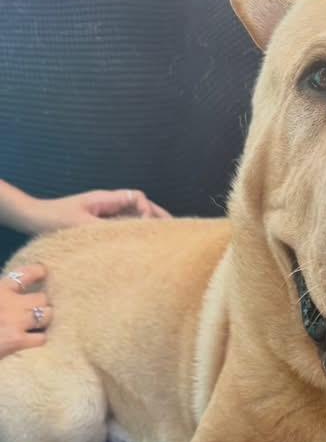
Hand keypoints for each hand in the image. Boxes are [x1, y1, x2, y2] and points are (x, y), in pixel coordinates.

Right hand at [0, 264, 50, 358]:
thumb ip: (4, 291)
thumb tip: (13, 289)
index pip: (25, 274)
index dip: (38, 272)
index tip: (43, 272)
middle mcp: (9, 302)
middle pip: (42, 297)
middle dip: (42, 303)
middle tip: (38, 308)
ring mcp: (15, 321)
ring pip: (47, 315)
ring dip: (45, 319)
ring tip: (40, 323)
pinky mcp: (17, 340)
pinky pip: (41, 337)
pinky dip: (39, 339)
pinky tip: (33, 339)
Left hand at [20, 188, 170, 234]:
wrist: (34, 218)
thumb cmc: (54, 218)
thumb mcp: (80, 224)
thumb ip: (106, 227)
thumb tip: (130, 233)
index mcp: (106, 198)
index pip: (137, 197)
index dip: (147, 210)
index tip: (147, 226)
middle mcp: (109, 203)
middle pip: (141, 205)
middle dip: (158, 216)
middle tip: (175, 231)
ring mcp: (107, 213)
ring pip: (135, 215)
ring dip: (150, 224)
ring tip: (165, 239)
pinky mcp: (103, 224)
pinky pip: (125, 225)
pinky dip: (137, 232)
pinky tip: (144, 244)